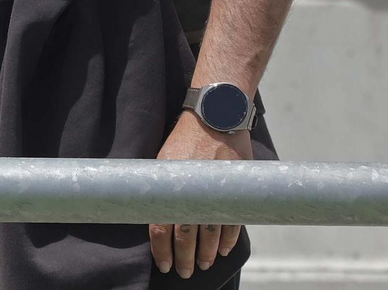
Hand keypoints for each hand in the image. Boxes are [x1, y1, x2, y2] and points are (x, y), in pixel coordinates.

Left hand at [150, 114, 252, 278]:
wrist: (215, 115)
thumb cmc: (184, 136)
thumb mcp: (164, 158)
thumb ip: (162, 186)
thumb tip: (152, 209)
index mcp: (170, 187)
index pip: (161, 228)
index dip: (161, 250)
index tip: (164, 264)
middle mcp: (192, 193)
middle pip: (185, 237)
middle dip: (184, 258)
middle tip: (185, 271)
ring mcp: (215, 193)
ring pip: (210, 234)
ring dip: (207, 253)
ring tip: (204, 264)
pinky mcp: (235, 190)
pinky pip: (232, 222)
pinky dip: (228, 239)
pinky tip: (223, 250)